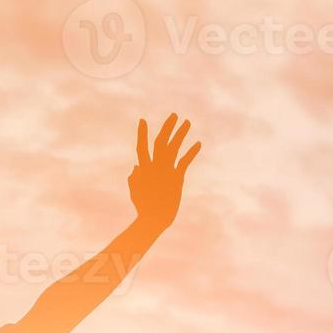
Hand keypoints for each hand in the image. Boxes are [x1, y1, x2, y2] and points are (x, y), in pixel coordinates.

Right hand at [128, 113, 200, 231]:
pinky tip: (198, 142)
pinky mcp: (177, 178)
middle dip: (168, 127)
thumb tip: (135, 166)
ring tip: (187, 122)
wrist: (154, 218)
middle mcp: (154, 166)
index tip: (143, 120)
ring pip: (174, 147)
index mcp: (143, 169)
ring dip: (181, 133)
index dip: (142, 133)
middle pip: (161, 141)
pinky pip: (185, 161)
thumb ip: (134, 177)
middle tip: (174, 115)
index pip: (142, 147)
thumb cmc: (143, 206)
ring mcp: (166, 171)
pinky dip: (191, 151)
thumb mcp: (135, 190)